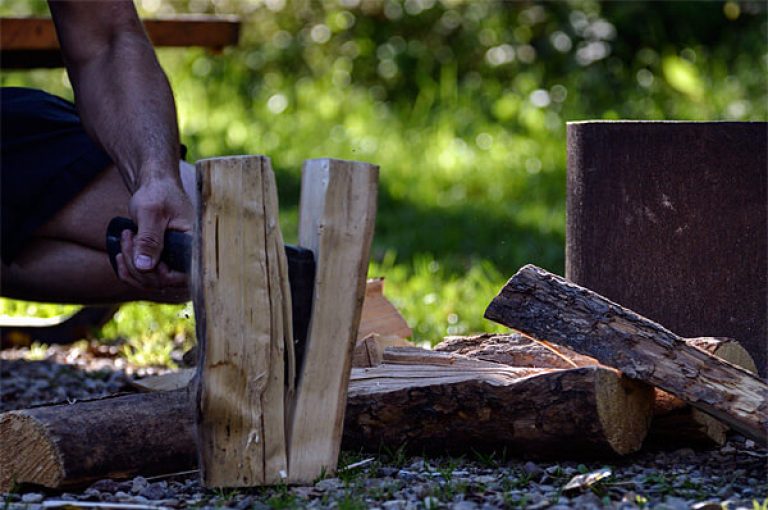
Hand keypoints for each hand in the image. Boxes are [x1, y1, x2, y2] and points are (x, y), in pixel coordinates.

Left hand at [116, 177, 192, 295]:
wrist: (157, 186)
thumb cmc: (158, 193)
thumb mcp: (151, 213)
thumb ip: (149, 240)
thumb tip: (145, 267)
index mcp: (192, 246)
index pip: (179, 276)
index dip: (156, 270)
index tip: (140, 245)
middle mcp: (186, 258)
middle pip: (161, 282)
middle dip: (136, 263)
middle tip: (129, 236)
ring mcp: (174, 261)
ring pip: (150, 283)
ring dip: (130, 266)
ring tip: (127, 239)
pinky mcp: (163, 261)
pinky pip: (145, 279)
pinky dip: (129, 270)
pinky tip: (122, 255)